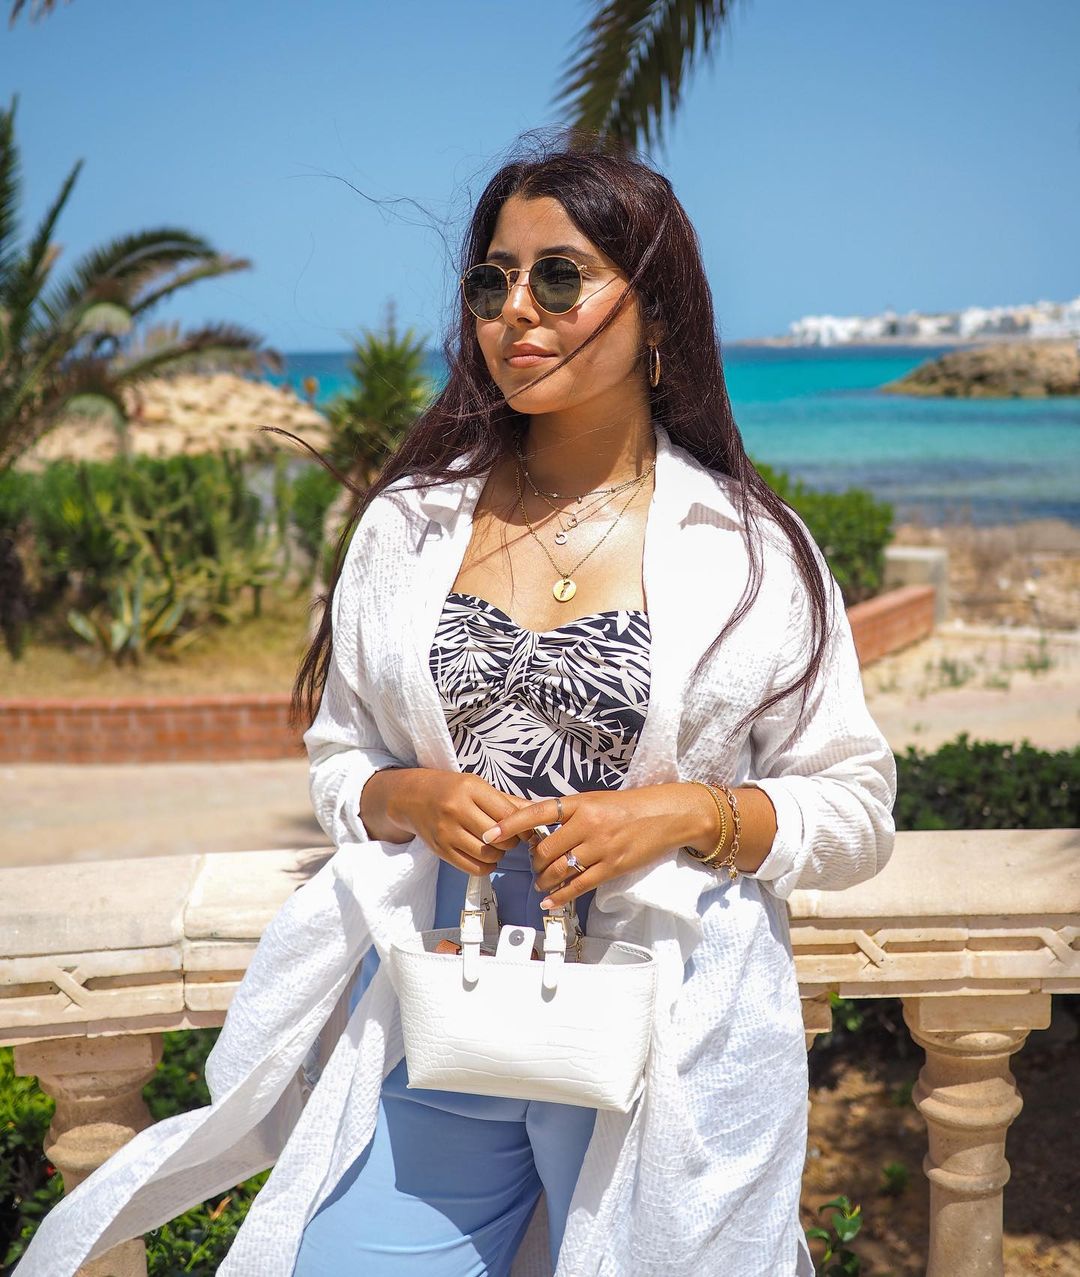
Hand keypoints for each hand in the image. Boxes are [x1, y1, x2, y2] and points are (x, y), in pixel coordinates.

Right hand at [390, 770, 533, 876]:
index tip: (525, 829)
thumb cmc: (451, 790)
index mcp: (470, 788)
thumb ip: (508, 801)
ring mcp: (446, 831)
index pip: (508, 814)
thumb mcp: (478, 786)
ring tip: (495, 846)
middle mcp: (457, 809)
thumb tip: (540, 811)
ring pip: (489, 855)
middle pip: (500, 837)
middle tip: (509, 838)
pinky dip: (486, 866)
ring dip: (499, 855)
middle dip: (512, 842)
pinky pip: (474, 868)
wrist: (411, 797)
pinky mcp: (440, 850)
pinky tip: (484, 856)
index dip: (523, 826)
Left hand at [480, 784, 699, 908]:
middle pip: (545, 848)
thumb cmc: (627, 807)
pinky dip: (560, 896)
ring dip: (544, 880)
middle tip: (534, 866)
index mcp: (580, 802)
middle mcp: (588, 822)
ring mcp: (601, 846)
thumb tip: (531, 822)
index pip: (537, 811)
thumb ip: (564, 812)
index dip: (511, 823)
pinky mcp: (613, 866)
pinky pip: (579, 885)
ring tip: (542, 883)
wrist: (666, 815)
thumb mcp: (593, 800)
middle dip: (534, 862)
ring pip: (559, 869)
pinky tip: (550, 901)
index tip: (490, 833)